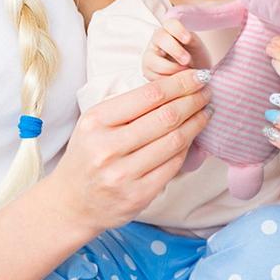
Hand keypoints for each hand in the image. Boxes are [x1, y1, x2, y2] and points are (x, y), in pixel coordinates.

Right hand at [52, 69, 212, 235]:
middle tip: (208, 90)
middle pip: (166, 117)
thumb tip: (172, 86)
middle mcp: (108, 147)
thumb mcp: (94, 124)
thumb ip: (126, 107)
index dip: (180, 83)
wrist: (72, 202)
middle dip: (194, 100)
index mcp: (96, 121)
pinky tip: (192, 136)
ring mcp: (123, 174)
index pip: (149, 95)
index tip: (198, 76)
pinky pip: (173, 166)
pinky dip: (187, 147)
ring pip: (174, 141)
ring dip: (196, 123)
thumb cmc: (87, 156)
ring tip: (206, 111)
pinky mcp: (138, 196)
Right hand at [142, 18, 213, 80]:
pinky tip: (177, 82)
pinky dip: (167, 80)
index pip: (170, 23)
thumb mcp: (197, 48)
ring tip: (185, 73)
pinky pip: (154, 77)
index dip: (178, 30)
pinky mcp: (147, 72)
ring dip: (172, 68)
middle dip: (175, 50)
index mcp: (170, 30)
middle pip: (160, 38)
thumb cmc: (196, 59)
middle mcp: (157, 41)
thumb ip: (192, 41)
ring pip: (154, 60)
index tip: (188, 39)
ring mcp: (150, 56)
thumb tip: (187, 40)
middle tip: (187, 60)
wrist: (195, 77)